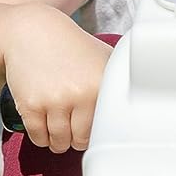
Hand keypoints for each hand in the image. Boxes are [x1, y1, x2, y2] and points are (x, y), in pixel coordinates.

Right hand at [1, 6, 112, 152]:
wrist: (32, 32)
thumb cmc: (70, 48)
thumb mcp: (103, 58)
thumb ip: (121, 83)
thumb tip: (144, 112)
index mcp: (101, 85)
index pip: (105, 129)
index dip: (98, 130)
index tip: (94, 126)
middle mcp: (80, 94)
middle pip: (80, 141)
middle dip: (76, 138)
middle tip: (73, 126)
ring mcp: (54, 101)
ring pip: (59, 142)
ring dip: (59, 141)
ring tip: (60, 129)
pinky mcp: (31, 105)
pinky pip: (38, 138)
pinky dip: (41, 138)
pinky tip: (45, 127)